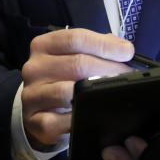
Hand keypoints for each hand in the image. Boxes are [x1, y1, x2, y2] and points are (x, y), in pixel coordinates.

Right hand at [21, 28, 133, 148]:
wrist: (37, 109)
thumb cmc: (62, 78)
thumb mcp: (74, 55)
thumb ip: (97, 46)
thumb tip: (123, 48)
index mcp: (43, 45)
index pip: (75, 38)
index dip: (104, 45)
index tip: (127, 52)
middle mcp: (34, 67)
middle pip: (77, 63)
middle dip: (109, 68)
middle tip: (128, 74)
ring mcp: (31, 95)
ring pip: (70, 91)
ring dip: (98, 92)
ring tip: (114, 92)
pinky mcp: (35, 120)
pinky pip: (62, 119)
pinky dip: (81, 115)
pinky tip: (92, 112)